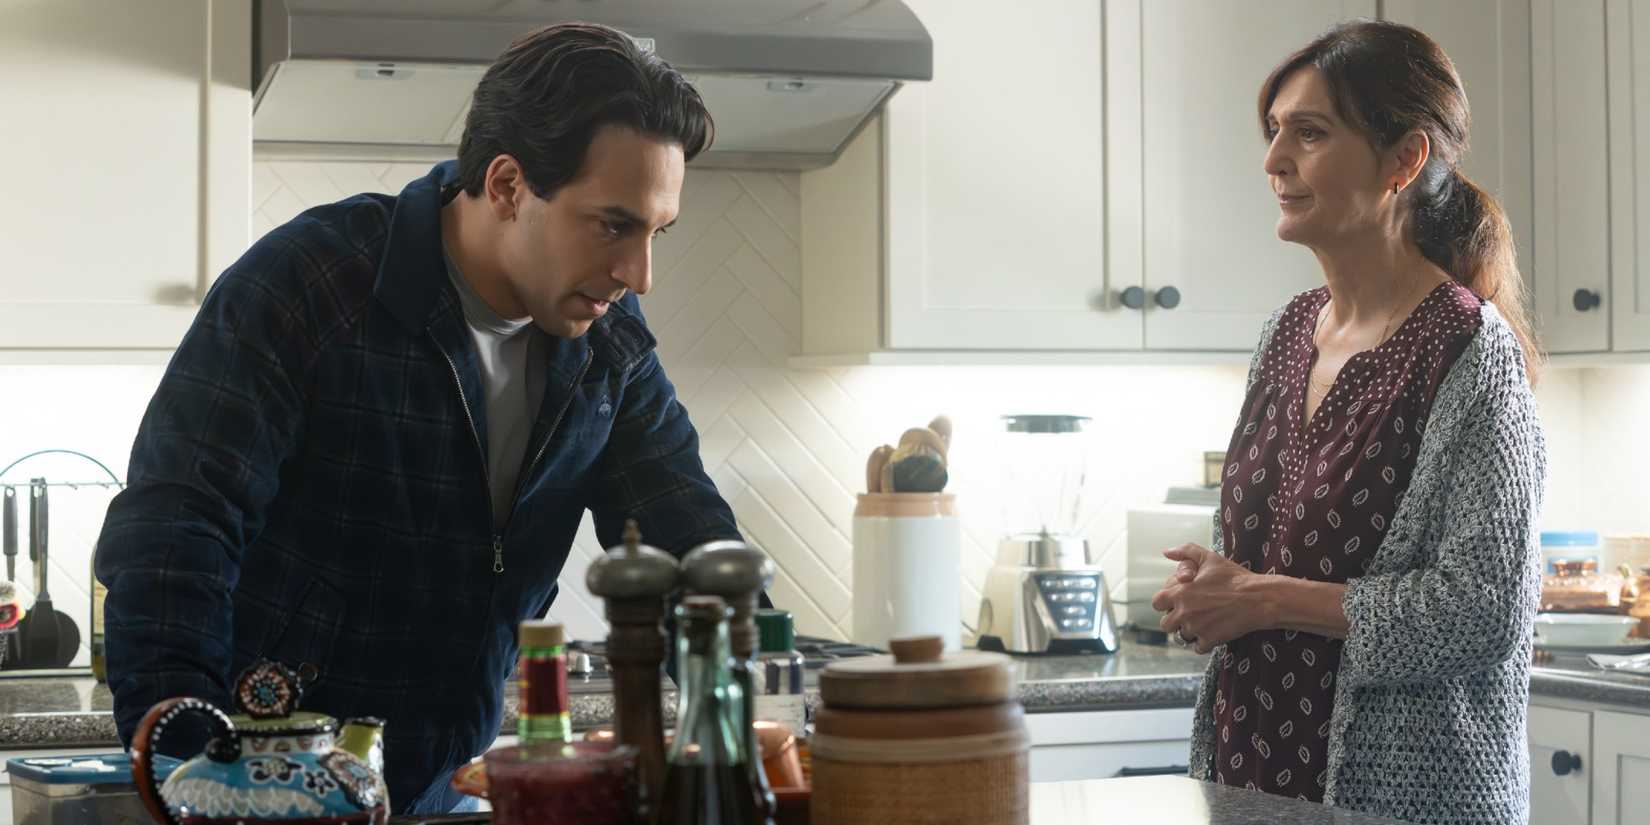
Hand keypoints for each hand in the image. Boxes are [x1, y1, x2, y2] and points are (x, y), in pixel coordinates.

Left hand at [1150, 543, 1268, 654]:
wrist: (1257, 598)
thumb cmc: (1234, 577)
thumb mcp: (1209, 558)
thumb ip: (1185, 552)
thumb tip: (1166, 552)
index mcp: (1179, 592)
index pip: (1157, 603)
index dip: (1165, 603)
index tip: (1175, 603)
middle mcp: (1183, 611)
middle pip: (1166, 625)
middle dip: (1175, 621)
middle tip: (1190, 616)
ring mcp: (1195, 627)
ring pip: (1181, 637)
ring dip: (1189, 632)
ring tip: (1202, 624)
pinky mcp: (1209, 640)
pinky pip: (1198, 648)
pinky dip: (1204, 643)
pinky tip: (1213, 633)